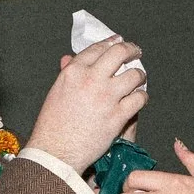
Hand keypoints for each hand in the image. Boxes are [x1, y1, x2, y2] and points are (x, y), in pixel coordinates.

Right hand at [23, 37, 147, 172]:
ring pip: (134, 76)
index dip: (111, 42)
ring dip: (139, 76)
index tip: (118, 41)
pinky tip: (139, 99)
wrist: (55, 151)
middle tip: (136, 52)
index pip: (98, 48)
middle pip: (119, 53)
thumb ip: (68, 73)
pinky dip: (141, 97)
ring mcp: (106, 97)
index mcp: (73, 72)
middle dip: (131, 50)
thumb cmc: (52, 125)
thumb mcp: (56, 91)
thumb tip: (69, 57)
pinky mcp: (117, 115)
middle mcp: (91, 79)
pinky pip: (139, 99)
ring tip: (139, 79)